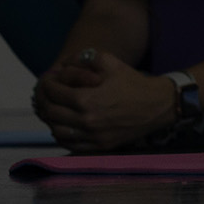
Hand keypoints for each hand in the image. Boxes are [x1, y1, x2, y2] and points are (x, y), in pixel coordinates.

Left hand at [32, 49, 176, 152]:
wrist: (157, 105)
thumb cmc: (133, 82)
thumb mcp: (110, 61)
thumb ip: (84, 58)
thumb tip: (63, 64)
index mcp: (87, 100)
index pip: (55, 93)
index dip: (48, 84)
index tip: (48, 80)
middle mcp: (87, 121)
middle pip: (52, 113)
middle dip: (45, 100)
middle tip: (47, 94)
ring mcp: (93, 136)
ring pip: (57, 132)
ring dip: (51, 120)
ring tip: (53, 109)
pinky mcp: (100, 145)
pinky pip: (71, 144)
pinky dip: (62, 136)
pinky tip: (63, 126)